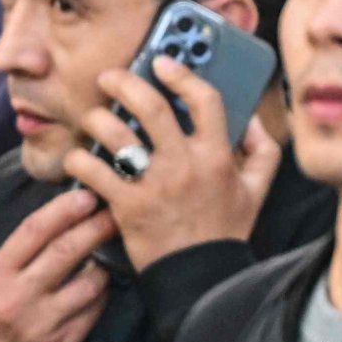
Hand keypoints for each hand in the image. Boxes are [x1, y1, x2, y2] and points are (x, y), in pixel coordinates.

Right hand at [0, 188, 115, 341]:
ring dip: (104, 265)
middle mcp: (17, 298)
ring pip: (88, 284)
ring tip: (111, 254)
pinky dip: (101, 295)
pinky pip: (92, 313)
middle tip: (114, 212)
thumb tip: (58, 219)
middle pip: (65, 252)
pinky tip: (102, 286)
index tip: (86, 195)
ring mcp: (41, 325)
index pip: (34, 230)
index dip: (64, 209)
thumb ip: (17, 255)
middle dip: (95, 227)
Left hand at [64, 55, 282, 271]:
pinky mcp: (127, 206)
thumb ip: (262, 150)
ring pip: (117, 135)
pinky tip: (80, 156)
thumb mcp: (256, 190)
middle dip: (125, 83)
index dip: (182, 74)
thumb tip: (250, 119)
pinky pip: (95, 171)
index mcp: (217, 156)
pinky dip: (81, 160)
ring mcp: (154, 184)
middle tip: (110, 78)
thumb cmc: (223, 232)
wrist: (200, 278)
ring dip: (98, 119)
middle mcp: (185, 164)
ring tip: (93, 116)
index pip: (204, 100)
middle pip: (151, 107)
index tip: (162, 63)